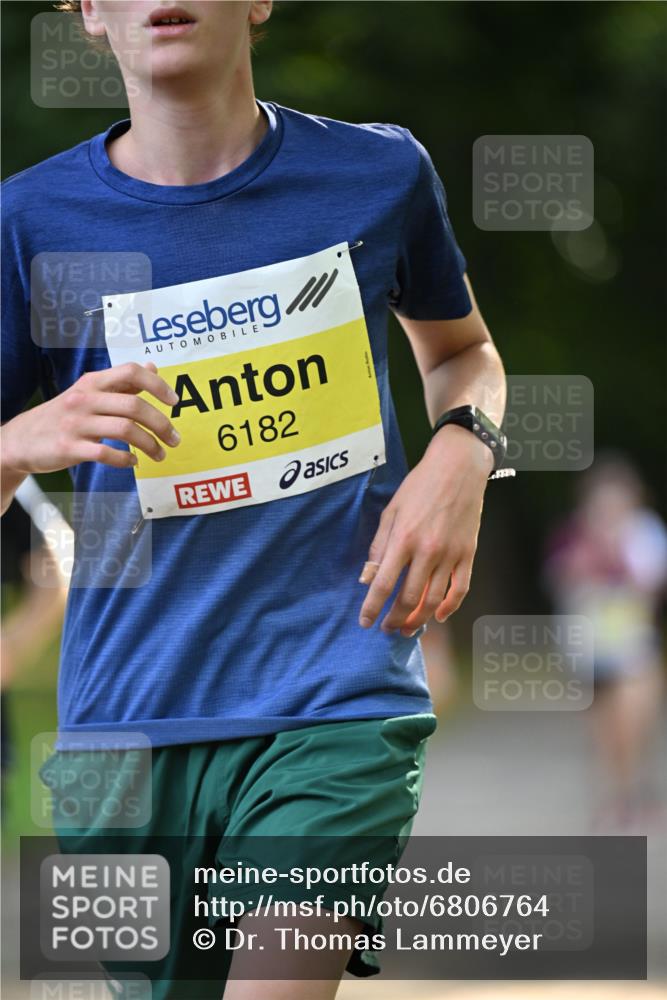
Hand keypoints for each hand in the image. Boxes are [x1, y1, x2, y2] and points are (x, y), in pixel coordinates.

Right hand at [1, 361, 179, 475]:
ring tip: (160, 454)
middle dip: (161, 424)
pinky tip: (134, 462)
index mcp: (92, 382)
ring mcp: (76, 424)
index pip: (131, 372)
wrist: (20, 440)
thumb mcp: (88, 392)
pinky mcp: (69, 448)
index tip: (174, 401)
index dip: (157, 384)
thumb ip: (121, 383)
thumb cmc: (62, 415)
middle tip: (175, 439)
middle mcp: (84, 399)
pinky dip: (126, 460)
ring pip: (125, 430)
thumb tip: (152, 366)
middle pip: (133, 406)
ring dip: (150, 445)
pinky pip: (105, 453)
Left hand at [358, 424, 491, 635]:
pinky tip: (438, 616)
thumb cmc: (420, 486)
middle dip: (394, 619)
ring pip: (434, 600)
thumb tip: (368, 576)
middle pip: (409, 598)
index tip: (365, 622)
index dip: (372, 607)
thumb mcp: (391, 510)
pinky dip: (449, 608)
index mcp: (403, 538)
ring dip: (419, 620)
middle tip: (386, 628)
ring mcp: (450, 554)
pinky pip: (460, 589)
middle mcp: (427, 550)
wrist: (458, 468)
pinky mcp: (468, 554)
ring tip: (407, 628)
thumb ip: (379, 545)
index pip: (384, 584)